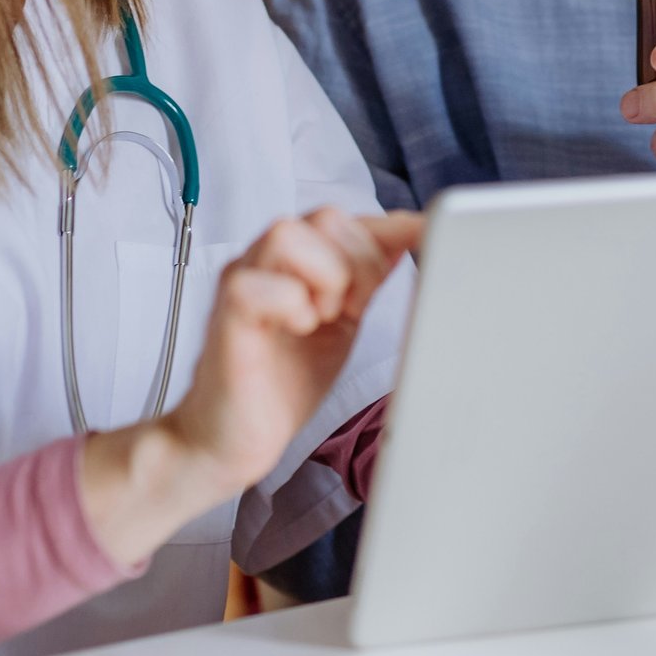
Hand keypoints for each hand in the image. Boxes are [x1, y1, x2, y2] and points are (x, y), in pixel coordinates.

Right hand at [80, 208, 421, 565]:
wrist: (231, 438)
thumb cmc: (282, 381)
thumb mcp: (342, 324)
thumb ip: (367, 280)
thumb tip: (406, 237)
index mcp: (297, 262)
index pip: (348, 221)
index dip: (391, 227)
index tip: (429, 233)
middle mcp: (266, 262)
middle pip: (324, 217)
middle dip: (356, 262)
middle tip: (350, 310)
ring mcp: (242, 283)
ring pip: (287, 234)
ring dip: (322, 278)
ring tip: (322, 318)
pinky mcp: (226, 314)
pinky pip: (259, 284)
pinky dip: (292, 305)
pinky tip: (298, 330)